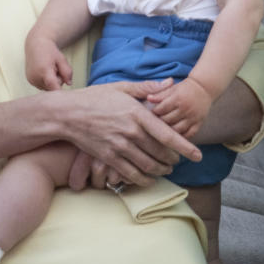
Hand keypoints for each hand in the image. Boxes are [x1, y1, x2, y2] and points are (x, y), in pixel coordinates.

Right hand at [25, 34, 72, 90]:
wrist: (35, 45)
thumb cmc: (50, 51)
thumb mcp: (62, 59)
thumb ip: (67, 72)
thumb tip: (69, 84)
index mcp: (44, 70)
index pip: (54, 88)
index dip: (60, 93)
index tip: (65, 97)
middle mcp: (35, 77)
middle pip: (52, 88)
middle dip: (57, 82)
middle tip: (56, 70)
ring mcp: (31, 80)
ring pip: (47, 88)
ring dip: (51, 83)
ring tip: (50, 70)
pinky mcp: (30, 81)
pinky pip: (42, 86)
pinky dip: (46, 82)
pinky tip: (44, 72)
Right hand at [63, 79, 201, 185]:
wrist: (65, 114)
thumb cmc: (93, 98)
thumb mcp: (119, 88)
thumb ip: (146, 88)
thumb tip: (170, 83)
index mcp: (136, 113)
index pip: (167, 135)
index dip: (186, 147)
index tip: (198, 156)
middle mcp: (130, 132)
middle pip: (161, 153)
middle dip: (173, 160)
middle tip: (177, 160)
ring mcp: (119, 147)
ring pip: (149, 166)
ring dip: (162, 170)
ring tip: (165, 169)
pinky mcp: (108, 158)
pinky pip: (132, 174)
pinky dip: (144, 180)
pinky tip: (149, 178)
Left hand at [148, 76, 211, 137]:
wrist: (204, 89)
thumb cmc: (184, 89)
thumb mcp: (172, 89)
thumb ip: (160, 94)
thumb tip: (148, 98)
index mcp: (178, 98)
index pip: (161, 109)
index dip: (154, 112)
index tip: (150, 113)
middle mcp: (186, 108)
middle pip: (168, 120)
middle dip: (160, 121)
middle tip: (154, 122)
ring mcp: (193, 117)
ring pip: (177, 129)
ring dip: (169, 130)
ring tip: (163, 128)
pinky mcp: (199, 123)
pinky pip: (189, 134)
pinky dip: (181, 136)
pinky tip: (174, 134)